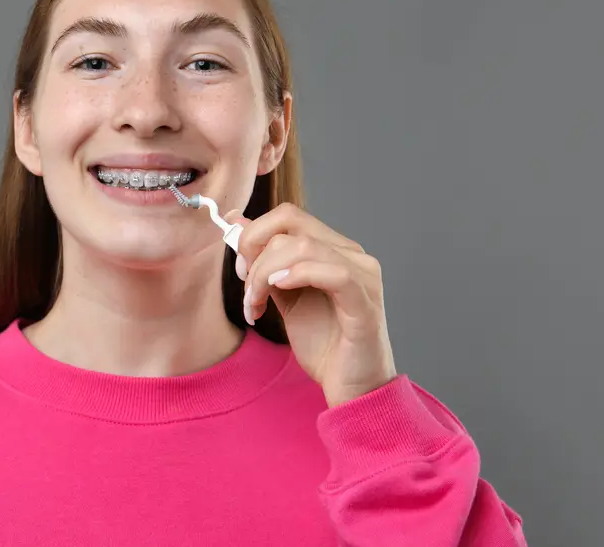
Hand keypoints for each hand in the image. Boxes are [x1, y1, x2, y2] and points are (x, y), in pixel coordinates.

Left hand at [227, 203, 397, 407]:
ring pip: (304, 246)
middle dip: (255, 253)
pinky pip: (335, 273)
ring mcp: (363, 276)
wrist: (352, 388)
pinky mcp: (366, 302)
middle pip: (291, 223)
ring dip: (266, 274)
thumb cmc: (325, 344)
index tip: (239, 268)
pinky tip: (280, 291)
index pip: (288, 216)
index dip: (254, 235)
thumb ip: (267, 262)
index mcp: (334, 249)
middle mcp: (352, 254)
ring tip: (257, 305)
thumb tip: (238, 223)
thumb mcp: (284, 296)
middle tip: (248, 290)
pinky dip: (299, 275)